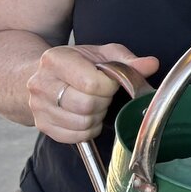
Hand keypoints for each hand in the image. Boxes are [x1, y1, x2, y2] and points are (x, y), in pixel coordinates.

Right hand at [28, 44, 158, 143]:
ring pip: (82, 123)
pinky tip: (87, 116)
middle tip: (102, 94)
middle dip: (103, 102)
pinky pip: (75, 137)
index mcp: (56, 60)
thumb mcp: (101, 54)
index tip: (109, 82)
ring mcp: (39, 107)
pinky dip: (88, 130)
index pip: (91, 83)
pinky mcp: (42, 125)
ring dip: (96, 117)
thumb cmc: (76, 63)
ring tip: (94, 104)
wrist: (41, 74)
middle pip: (86, 105)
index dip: (109, 86)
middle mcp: (42, 83)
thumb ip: (127, 60)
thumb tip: (151, 65)